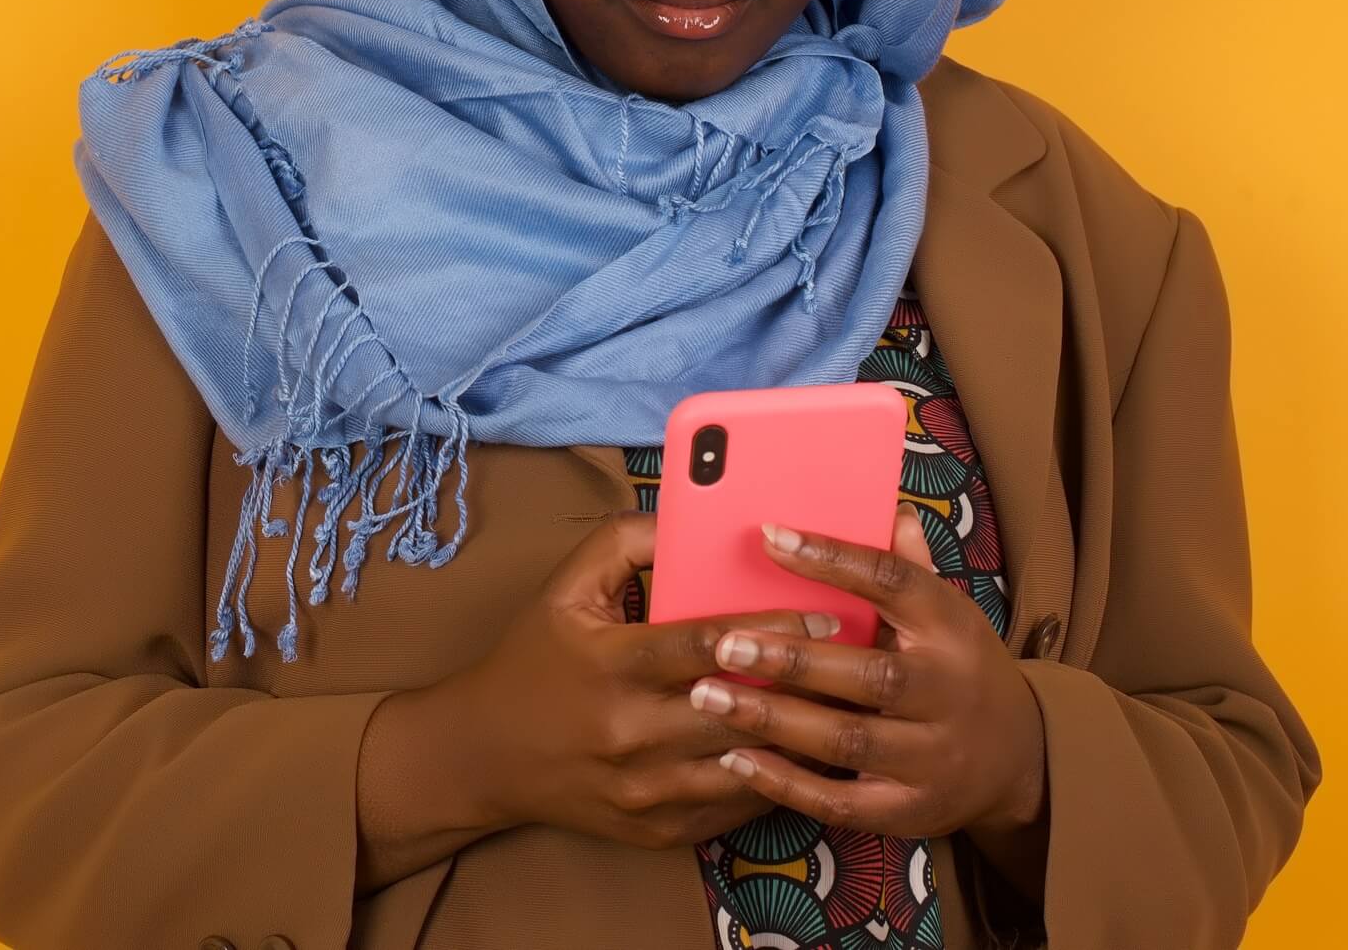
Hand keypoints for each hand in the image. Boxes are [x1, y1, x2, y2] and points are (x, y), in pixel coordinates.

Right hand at [391, 510, 837, 852]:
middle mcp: (632, 733)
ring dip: (801, 736)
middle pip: (741, 709)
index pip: (707, 644)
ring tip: (848, 706)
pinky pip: (736, 808)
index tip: (828, 609)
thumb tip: (688, 517)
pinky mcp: (661, 831)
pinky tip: (803, 750)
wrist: (485, 755)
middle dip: (805, 681)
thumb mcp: (565, 589)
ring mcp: (649, 790)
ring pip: (750, 765)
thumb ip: (625, 543)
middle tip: (862, 657)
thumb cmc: (534, 660)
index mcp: (612, 666)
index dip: (771, 625)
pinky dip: (774, 778)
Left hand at [684, 504, 1047, 850]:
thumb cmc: (957, 667)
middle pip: (868, 674)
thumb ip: (908, 564)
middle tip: (724, 643)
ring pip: (846, 740)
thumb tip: (885, 506)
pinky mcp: (910, 810)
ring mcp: (931, 757)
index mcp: (951, 629)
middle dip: (792, 659)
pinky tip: (734, 757)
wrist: (1020, 760)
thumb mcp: (947, 610)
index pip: (894, 583)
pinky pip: (840, 801)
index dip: (833, 559)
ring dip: (773, 719)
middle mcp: (946, 692)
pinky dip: (785, 782)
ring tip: (707, 695)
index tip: (769, 536)